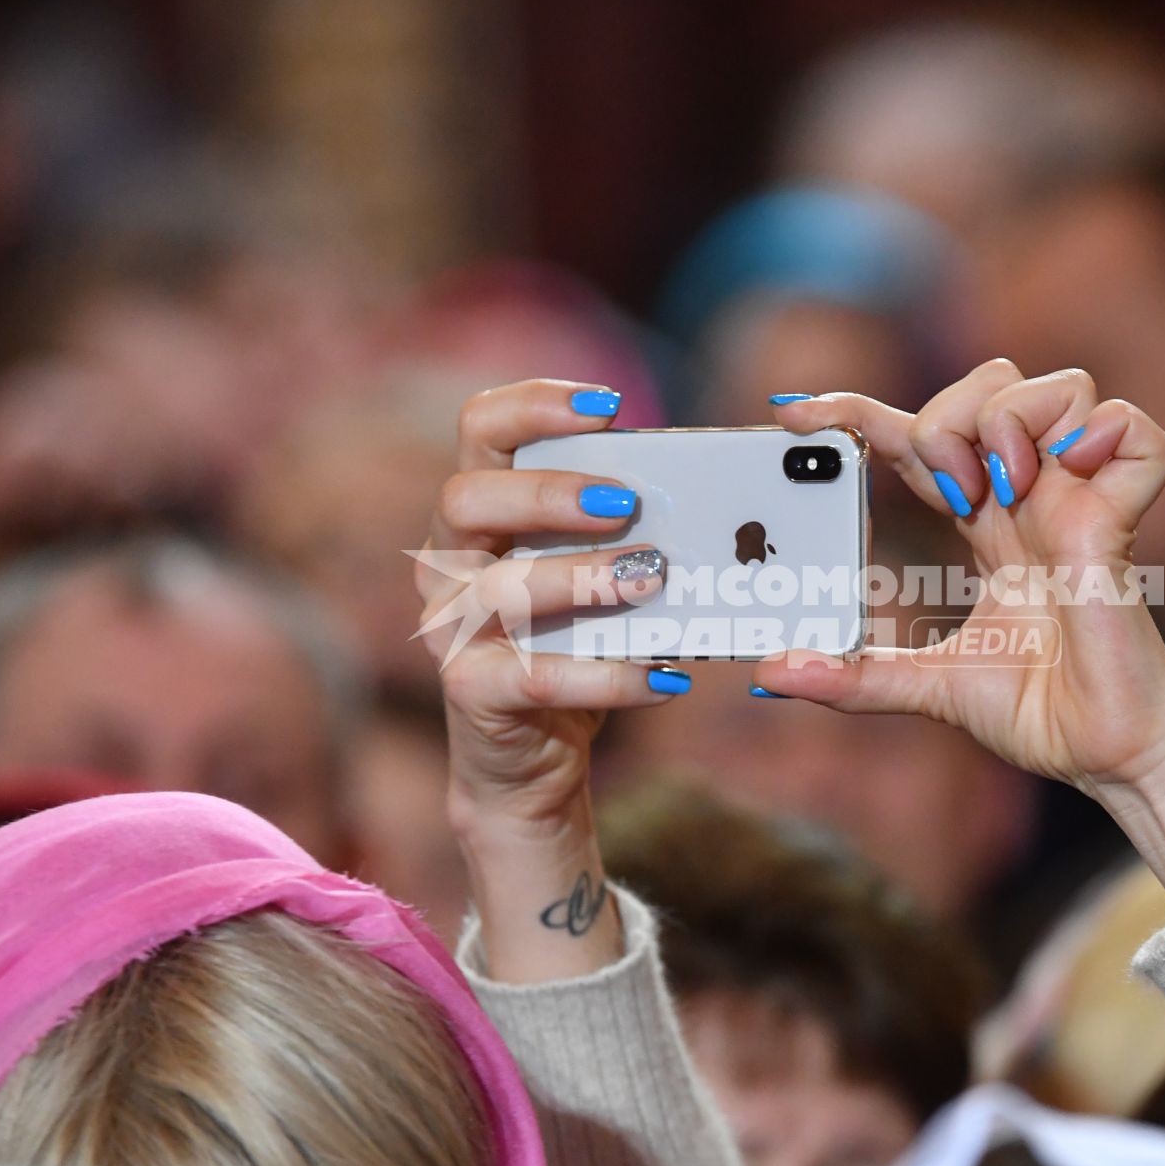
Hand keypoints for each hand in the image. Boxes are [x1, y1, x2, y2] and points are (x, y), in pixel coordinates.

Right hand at [416, 379, 681, 978]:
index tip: (610, 406)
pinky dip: (609, 675)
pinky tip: (669, 675)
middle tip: (628, 500)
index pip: (480, 428)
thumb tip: (715, 495)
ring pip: (499, 590)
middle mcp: (448, 562)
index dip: (535, 407)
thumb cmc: (572, 644)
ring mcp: (451, 630)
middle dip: (549, 493)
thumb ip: (627, 530)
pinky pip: (536, 677)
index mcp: (479, 512)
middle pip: (468, 498)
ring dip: (580, 578)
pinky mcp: (473, 693)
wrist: (534, 760)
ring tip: (652, 578)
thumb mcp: (597, 575)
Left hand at [754, 361, 1164, 916]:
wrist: (1109, 759)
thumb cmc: (1042, 716)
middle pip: (994, 382)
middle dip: (950, 414)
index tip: (790, 412)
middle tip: (949, 493)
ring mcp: (1083, 501)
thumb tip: (773, 671)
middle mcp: (1035, 498)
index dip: (856, 413)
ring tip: (1005, 490)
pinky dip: (1105, 432)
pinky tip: (1072, 474)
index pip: (917, 437)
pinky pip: (1133, 427)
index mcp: (988, 524)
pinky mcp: (1125, 518)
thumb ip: (855, 676)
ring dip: (1014, 422)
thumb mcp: (929, 688)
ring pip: (1062, 386)